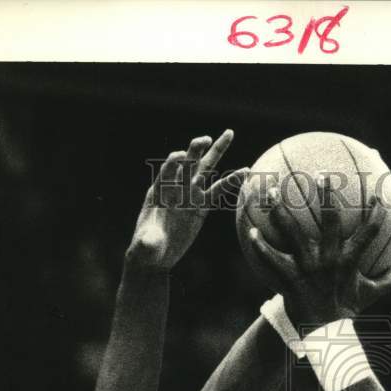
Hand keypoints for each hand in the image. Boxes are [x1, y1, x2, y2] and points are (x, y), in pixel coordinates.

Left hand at [127, 130, 247, 270]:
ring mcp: (189, 196)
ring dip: (216, 151)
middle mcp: (175, 189)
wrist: (155, 257)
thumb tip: (149, 242)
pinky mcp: (201, 207)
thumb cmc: (146, 250)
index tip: (182, 156)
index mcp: (159, 192)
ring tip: (229, 133)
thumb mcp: (145, 247)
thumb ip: (147, 242)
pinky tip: (245, 171)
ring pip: (205, 170)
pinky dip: (231, 181)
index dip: (174, 161)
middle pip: (188, 163)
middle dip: (196, 150)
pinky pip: (218, 191)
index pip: (168, 170)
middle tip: (207, 139)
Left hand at [250, 174, 390, 329]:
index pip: (370, 231)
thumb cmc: (347, 309)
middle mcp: (330, 259)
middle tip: (323, 174)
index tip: (382, 190)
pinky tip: (250, 230)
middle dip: (328, 194)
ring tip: (272, 189)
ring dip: (282, 209)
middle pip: (331, 220)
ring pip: (293, 232)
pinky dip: (261, 246)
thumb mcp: (372, 295)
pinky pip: (272, 259)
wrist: (324, 334)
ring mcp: (308, 268)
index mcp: (351, 260)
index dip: (378, 211)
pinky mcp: (290, 278)